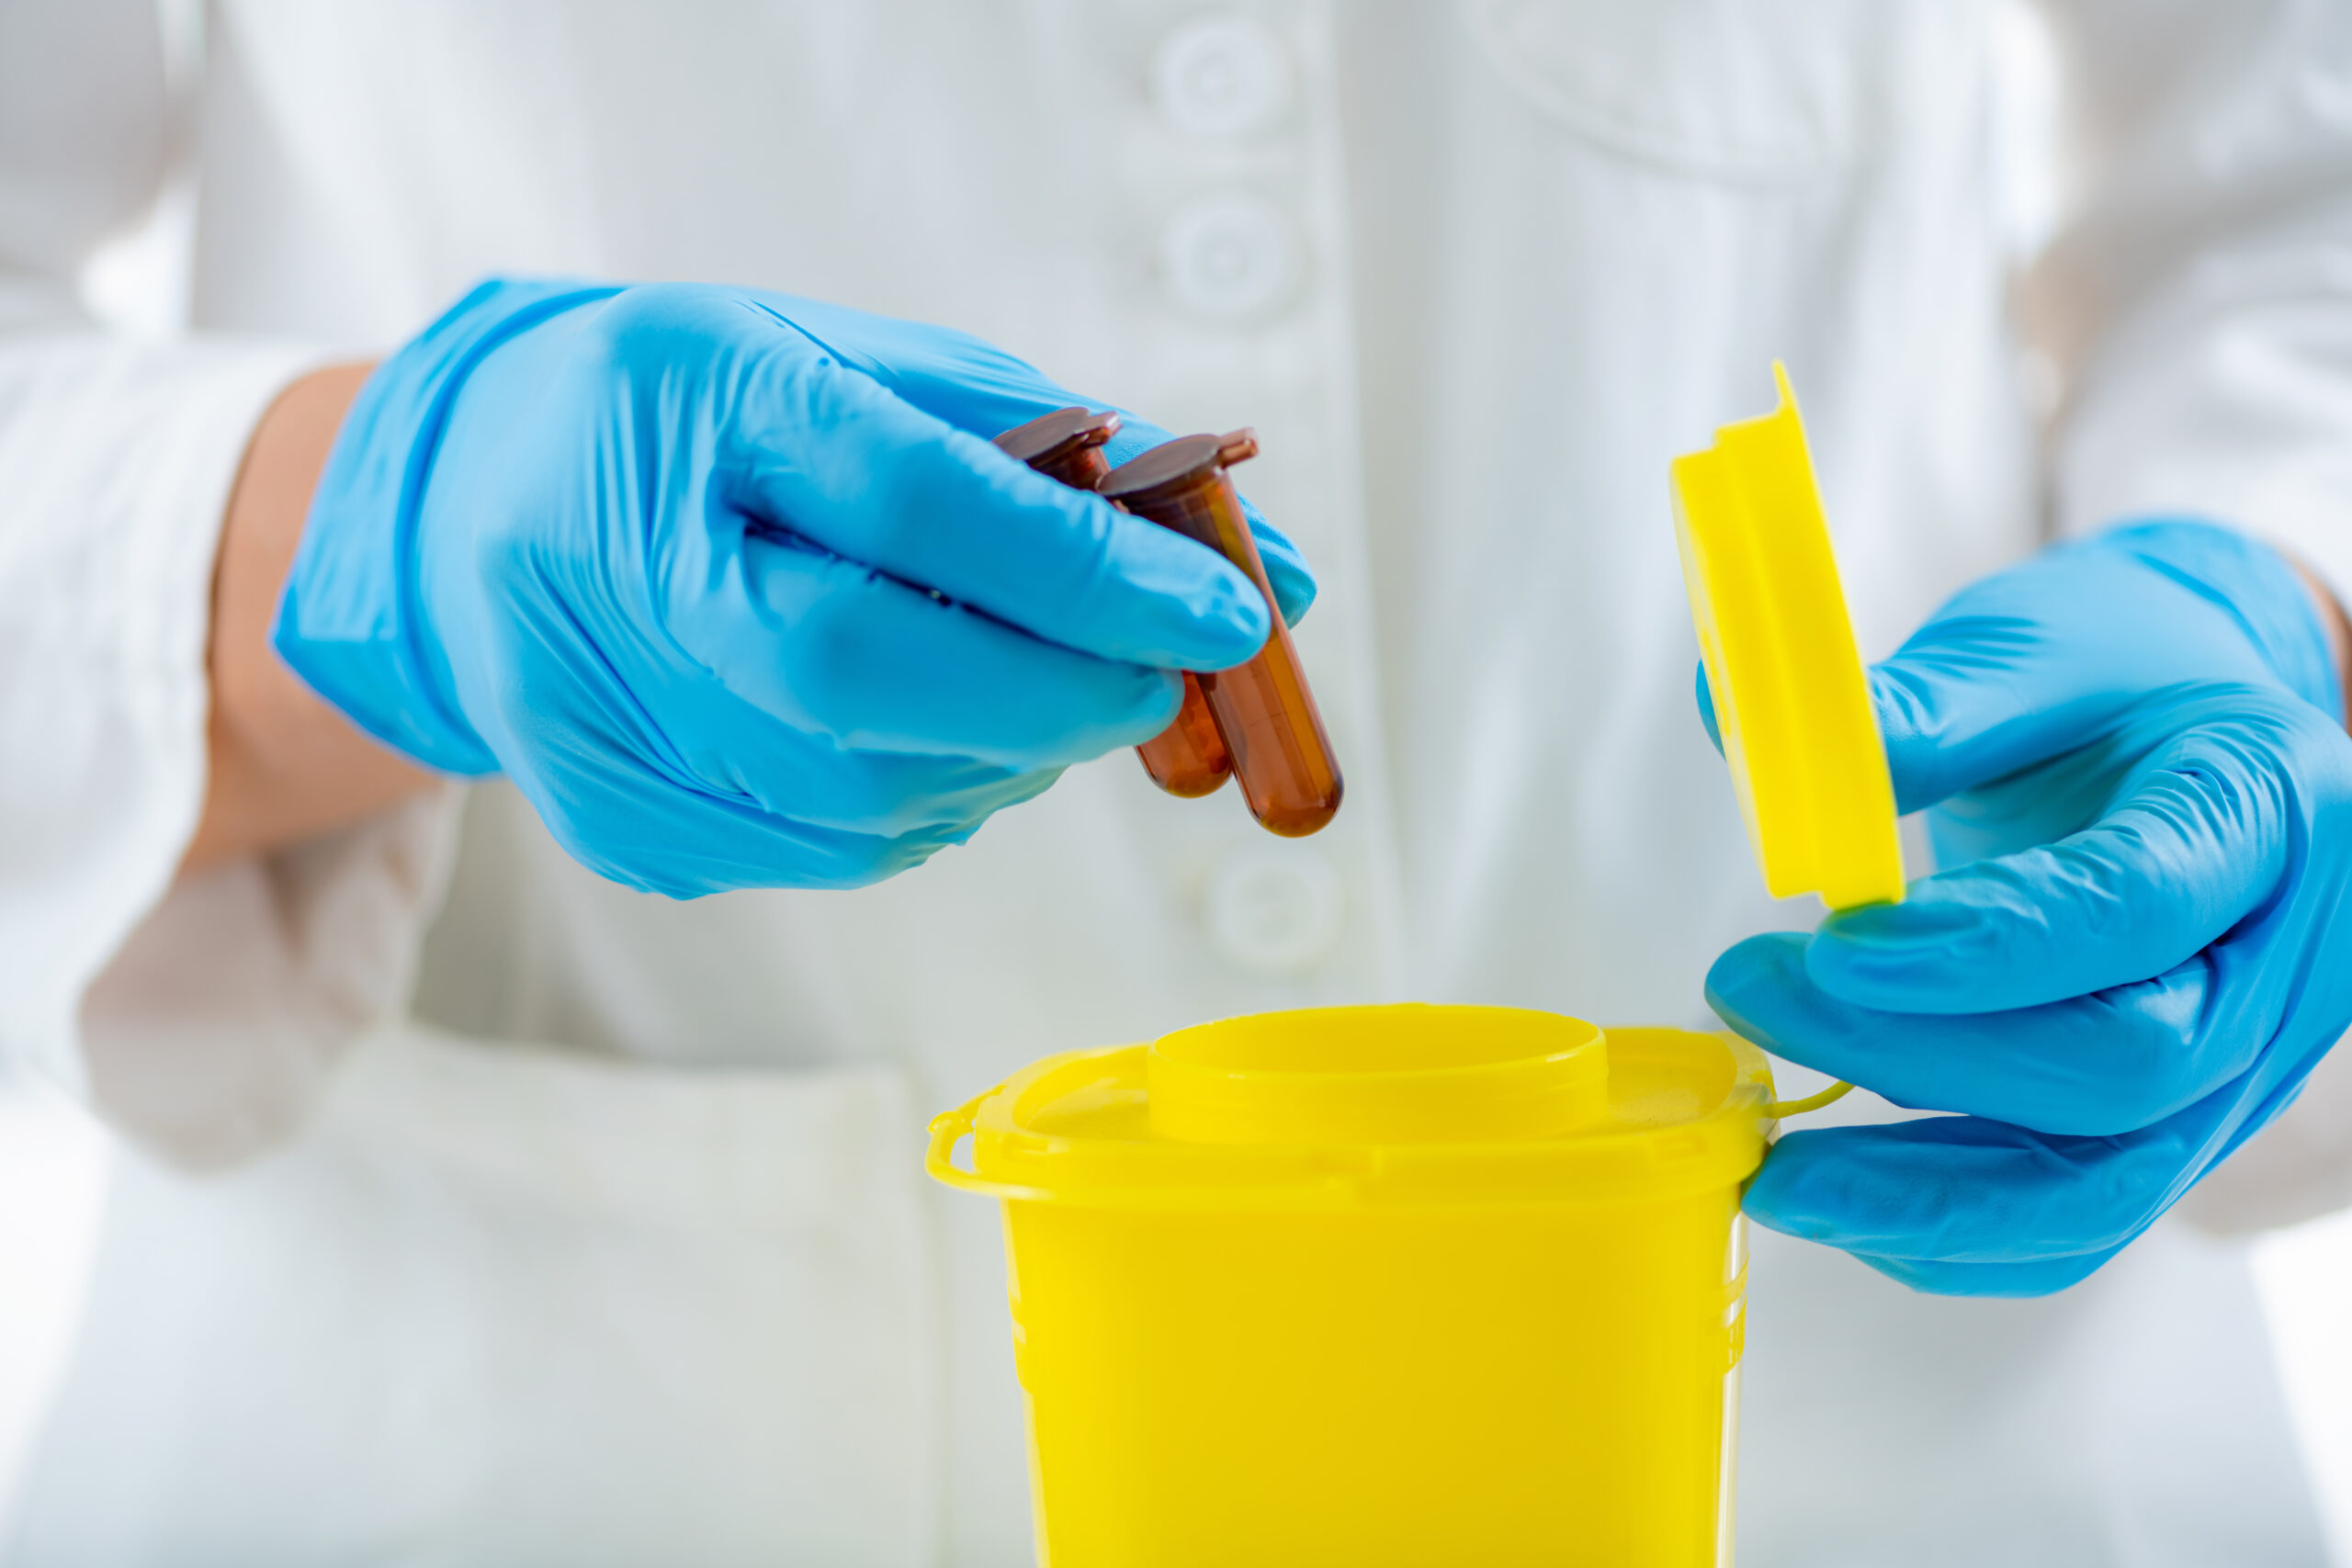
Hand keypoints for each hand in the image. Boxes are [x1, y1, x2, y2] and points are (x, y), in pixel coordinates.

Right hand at [275, 279, 1314, 895]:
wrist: (469, 505)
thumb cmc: (703, 417)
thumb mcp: (858, 368)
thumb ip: (1058, 457)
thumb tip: (1268, 570)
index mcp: (689, 394)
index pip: (910, 499)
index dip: (1087, 573)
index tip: (1228, 611)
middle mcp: (612, 557)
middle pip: (864, 672)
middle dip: (1057, 695)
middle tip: (1156, 685)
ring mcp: (588, 709)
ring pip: (856, 796)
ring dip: (1007, 761)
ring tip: (1050, 701)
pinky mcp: (609, 819)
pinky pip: (821, 849)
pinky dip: (928, 806)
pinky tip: (945, 744)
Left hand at [1705, 521, 2351, 1294]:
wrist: (2192, 718)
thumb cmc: (2114, 670)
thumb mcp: (2031, 645)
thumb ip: (1913, 707)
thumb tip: (1737, 727)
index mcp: (2266, 805)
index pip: (2138, 910)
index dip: (1985, 949)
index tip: (1836, 952)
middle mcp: (2285, 958)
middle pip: (2126, 1065)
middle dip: (1921, 1057)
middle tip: (1749, 994)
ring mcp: (2247, 1060)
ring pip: (2108, 1181)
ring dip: (1926, 1195)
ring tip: (1774, 1168)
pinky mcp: (2184, 1124)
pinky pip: (2081, 1215)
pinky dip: (1952, 1233)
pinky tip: (1839, 1201)